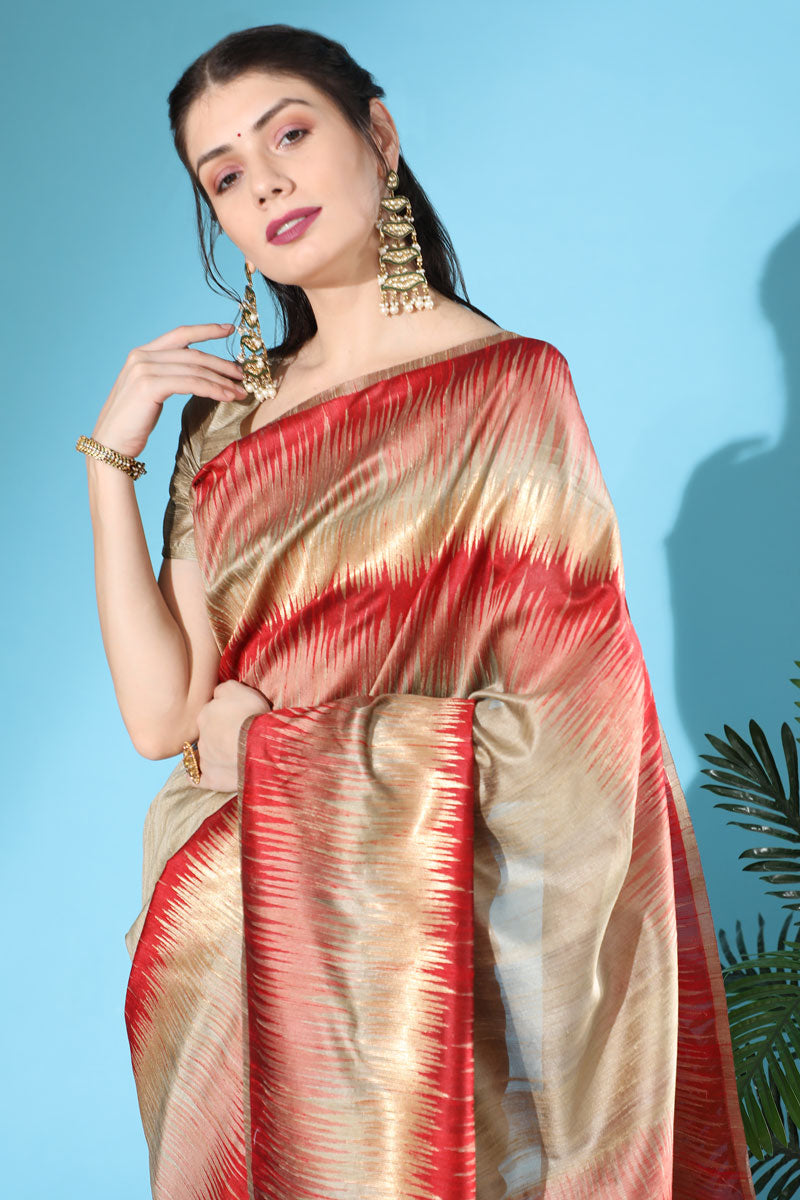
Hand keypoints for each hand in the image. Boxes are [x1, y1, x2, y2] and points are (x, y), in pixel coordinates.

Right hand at [91, 323, 248, 458]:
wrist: (110, 445)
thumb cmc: (133, 424)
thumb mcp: (150, 392)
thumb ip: (168, 376)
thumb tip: (199, 375)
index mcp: (142, 353)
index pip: (180, 335)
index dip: (206, 330)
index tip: (229, 329)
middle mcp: (142, 356)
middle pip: (193, 353)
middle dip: (222, 364)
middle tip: (243, 375)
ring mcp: (144, 370)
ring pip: (195, 369)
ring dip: (222, 380)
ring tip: (240, 391)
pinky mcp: (150, 386)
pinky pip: (191, 384)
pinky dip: (212, 389)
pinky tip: (226, 396)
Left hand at [194, 680, 271, 791]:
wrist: (257, 747)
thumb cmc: (250, 716)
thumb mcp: (238, 690)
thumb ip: (223, 688)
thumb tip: (217, 692)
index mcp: (205, 715)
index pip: (211, 711)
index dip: (225, 714)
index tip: (237, 717)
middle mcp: (200, 736)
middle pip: (207, 733)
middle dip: (218, 734)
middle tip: (236, 735)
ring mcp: (204, 759)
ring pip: (205, 754)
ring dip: (215, 753)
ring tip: (234, 755)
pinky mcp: (210, 779)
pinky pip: (199, 778)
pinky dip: (202, 776)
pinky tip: (210, 774)